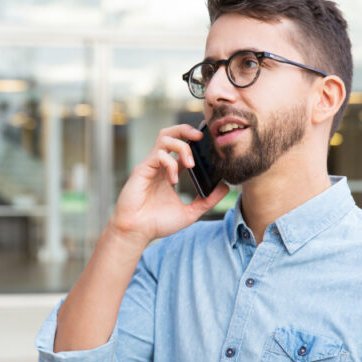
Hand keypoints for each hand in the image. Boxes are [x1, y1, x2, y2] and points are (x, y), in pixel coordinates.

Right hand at [109, 124, 228, 244]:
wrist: (136, 233)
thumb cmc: (157, 223)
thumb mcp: (190, 212)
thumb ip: (207, 200)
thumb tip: (225, 187)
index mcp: (169, 172)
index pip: (182, 148)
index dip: (196, 142)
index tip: (210, 145)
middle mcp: (159, 165)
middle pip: (170, 134)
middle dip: (186, 129)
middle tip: (201, 136)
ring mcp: (150, 166)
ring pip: (165, 138)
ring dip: (182, 146)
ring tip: (191, 163)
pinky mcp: (142, 170)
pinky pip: (158, 155)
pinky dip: (170, 164)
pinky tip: (173, 181)